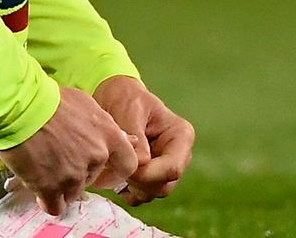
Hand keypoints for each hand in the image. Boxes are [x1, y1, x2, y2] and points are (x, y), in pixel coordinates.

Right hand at [0, 86, 138, 215]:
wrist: (21, 108)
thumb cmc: (51, 100)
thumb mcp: (88, 105)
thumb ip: (104, 127)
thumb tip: (123, 138)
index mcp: (109, 136)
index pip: (128, 164)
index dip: (116, 169)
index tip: (106, 170)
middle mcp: (96, 157)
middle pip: (93, 177)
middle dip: (79, 172)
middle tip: (60, 160)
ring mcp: (74, 174)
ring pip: (73, 192)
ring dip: (62, 187)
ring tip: (45, 172)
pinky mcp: (51, 187)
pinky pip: (55, 206)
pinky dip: (48, 202)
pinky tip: (40, 192)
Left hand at [94, 76, 196, 205]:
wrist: (117, 99)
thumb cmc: (125, 100)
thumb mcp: (129, 111)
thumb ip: (136, 137)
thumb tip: (141, 164)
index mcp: (181, 136)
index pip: (172, 168)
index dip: (147, 175)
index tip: (123, 166)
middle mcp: (179, 155)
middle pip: (165, 185)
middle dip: (138, 182)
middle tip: (115, 168)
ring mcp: (166, 167)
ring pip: (154, 193)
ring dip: (132, 188)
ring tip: (114, 168)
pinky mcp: (153, 176)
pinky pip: (143, 195)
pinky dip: (128, 192)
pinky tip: (115, 176)